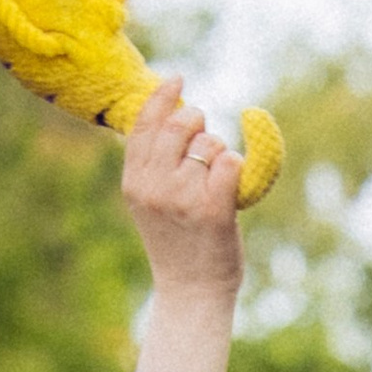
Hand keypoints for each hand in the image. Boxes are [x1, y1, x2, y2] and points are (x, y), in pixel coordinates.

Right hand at [123, 77, 243, 298]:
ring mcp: (183, 198)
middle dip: (199, 123)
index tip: (178, 78)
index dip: (163, 96)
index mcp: (135, 182)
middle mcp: (155, 186)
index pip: (144, 124)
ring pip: (210, 144)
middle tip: (205, 140)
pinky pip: (231, 163)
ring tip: (214, 183)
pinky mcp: (213, 210)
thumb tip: (175, 113)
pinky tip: (231, 188)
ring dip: (219, 154)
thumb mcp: (151, 202)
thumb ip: (154, 164)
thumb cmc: (177, 244)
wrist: (191, 293)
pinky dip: (237, 168)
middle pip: (181, 125)